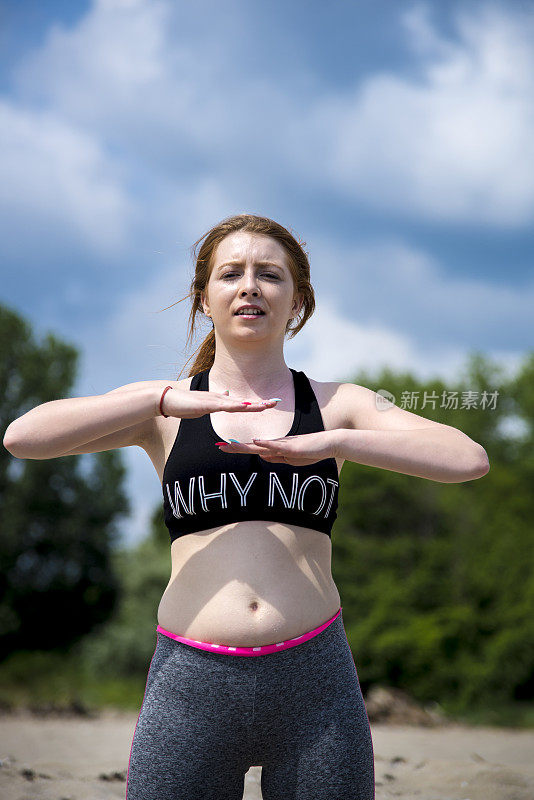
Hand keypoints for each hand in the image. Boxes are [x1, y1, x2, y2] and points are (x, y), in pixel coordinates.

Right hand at [160, 387, 278, 418]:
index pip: (241, 404)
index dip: (256, 404)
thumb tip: (226, 395)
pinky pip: (223, 406)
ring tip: (267, 405)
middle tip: (276, 402)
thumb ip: (215, 402)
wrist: (165, 398)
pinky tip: (245, 407)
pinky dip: (236, 406)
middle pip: (244, 402)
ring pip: (237, 404)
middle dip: (260, 403)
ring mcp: (213, 401)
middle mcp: (219, 399)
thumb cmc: (181, 403)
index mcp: (219, 402)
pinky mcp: (206, 404)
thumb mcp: (202, 405)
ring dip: (252, 405)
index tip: (269, 404)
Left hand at [216, 430, 340, 464]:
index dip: (238, 449)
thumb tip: (262, 457)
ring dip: (244, 446)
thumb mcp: (291, 459)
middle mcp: (276, 445)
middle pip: (251, 446)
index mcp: (275, 448)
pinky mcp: (292, 446)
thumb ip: (277, 457)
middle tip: (218, 447)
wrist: (328, 444)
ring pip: (259, 445)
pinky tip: (255, 441)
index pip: (252, 449)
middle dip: (234, 447)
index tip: (223, 448)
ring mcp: (283, 444)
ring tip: (230, 445)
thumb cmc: (311, 451)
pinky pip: (276, 445)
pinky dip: (265, 443)